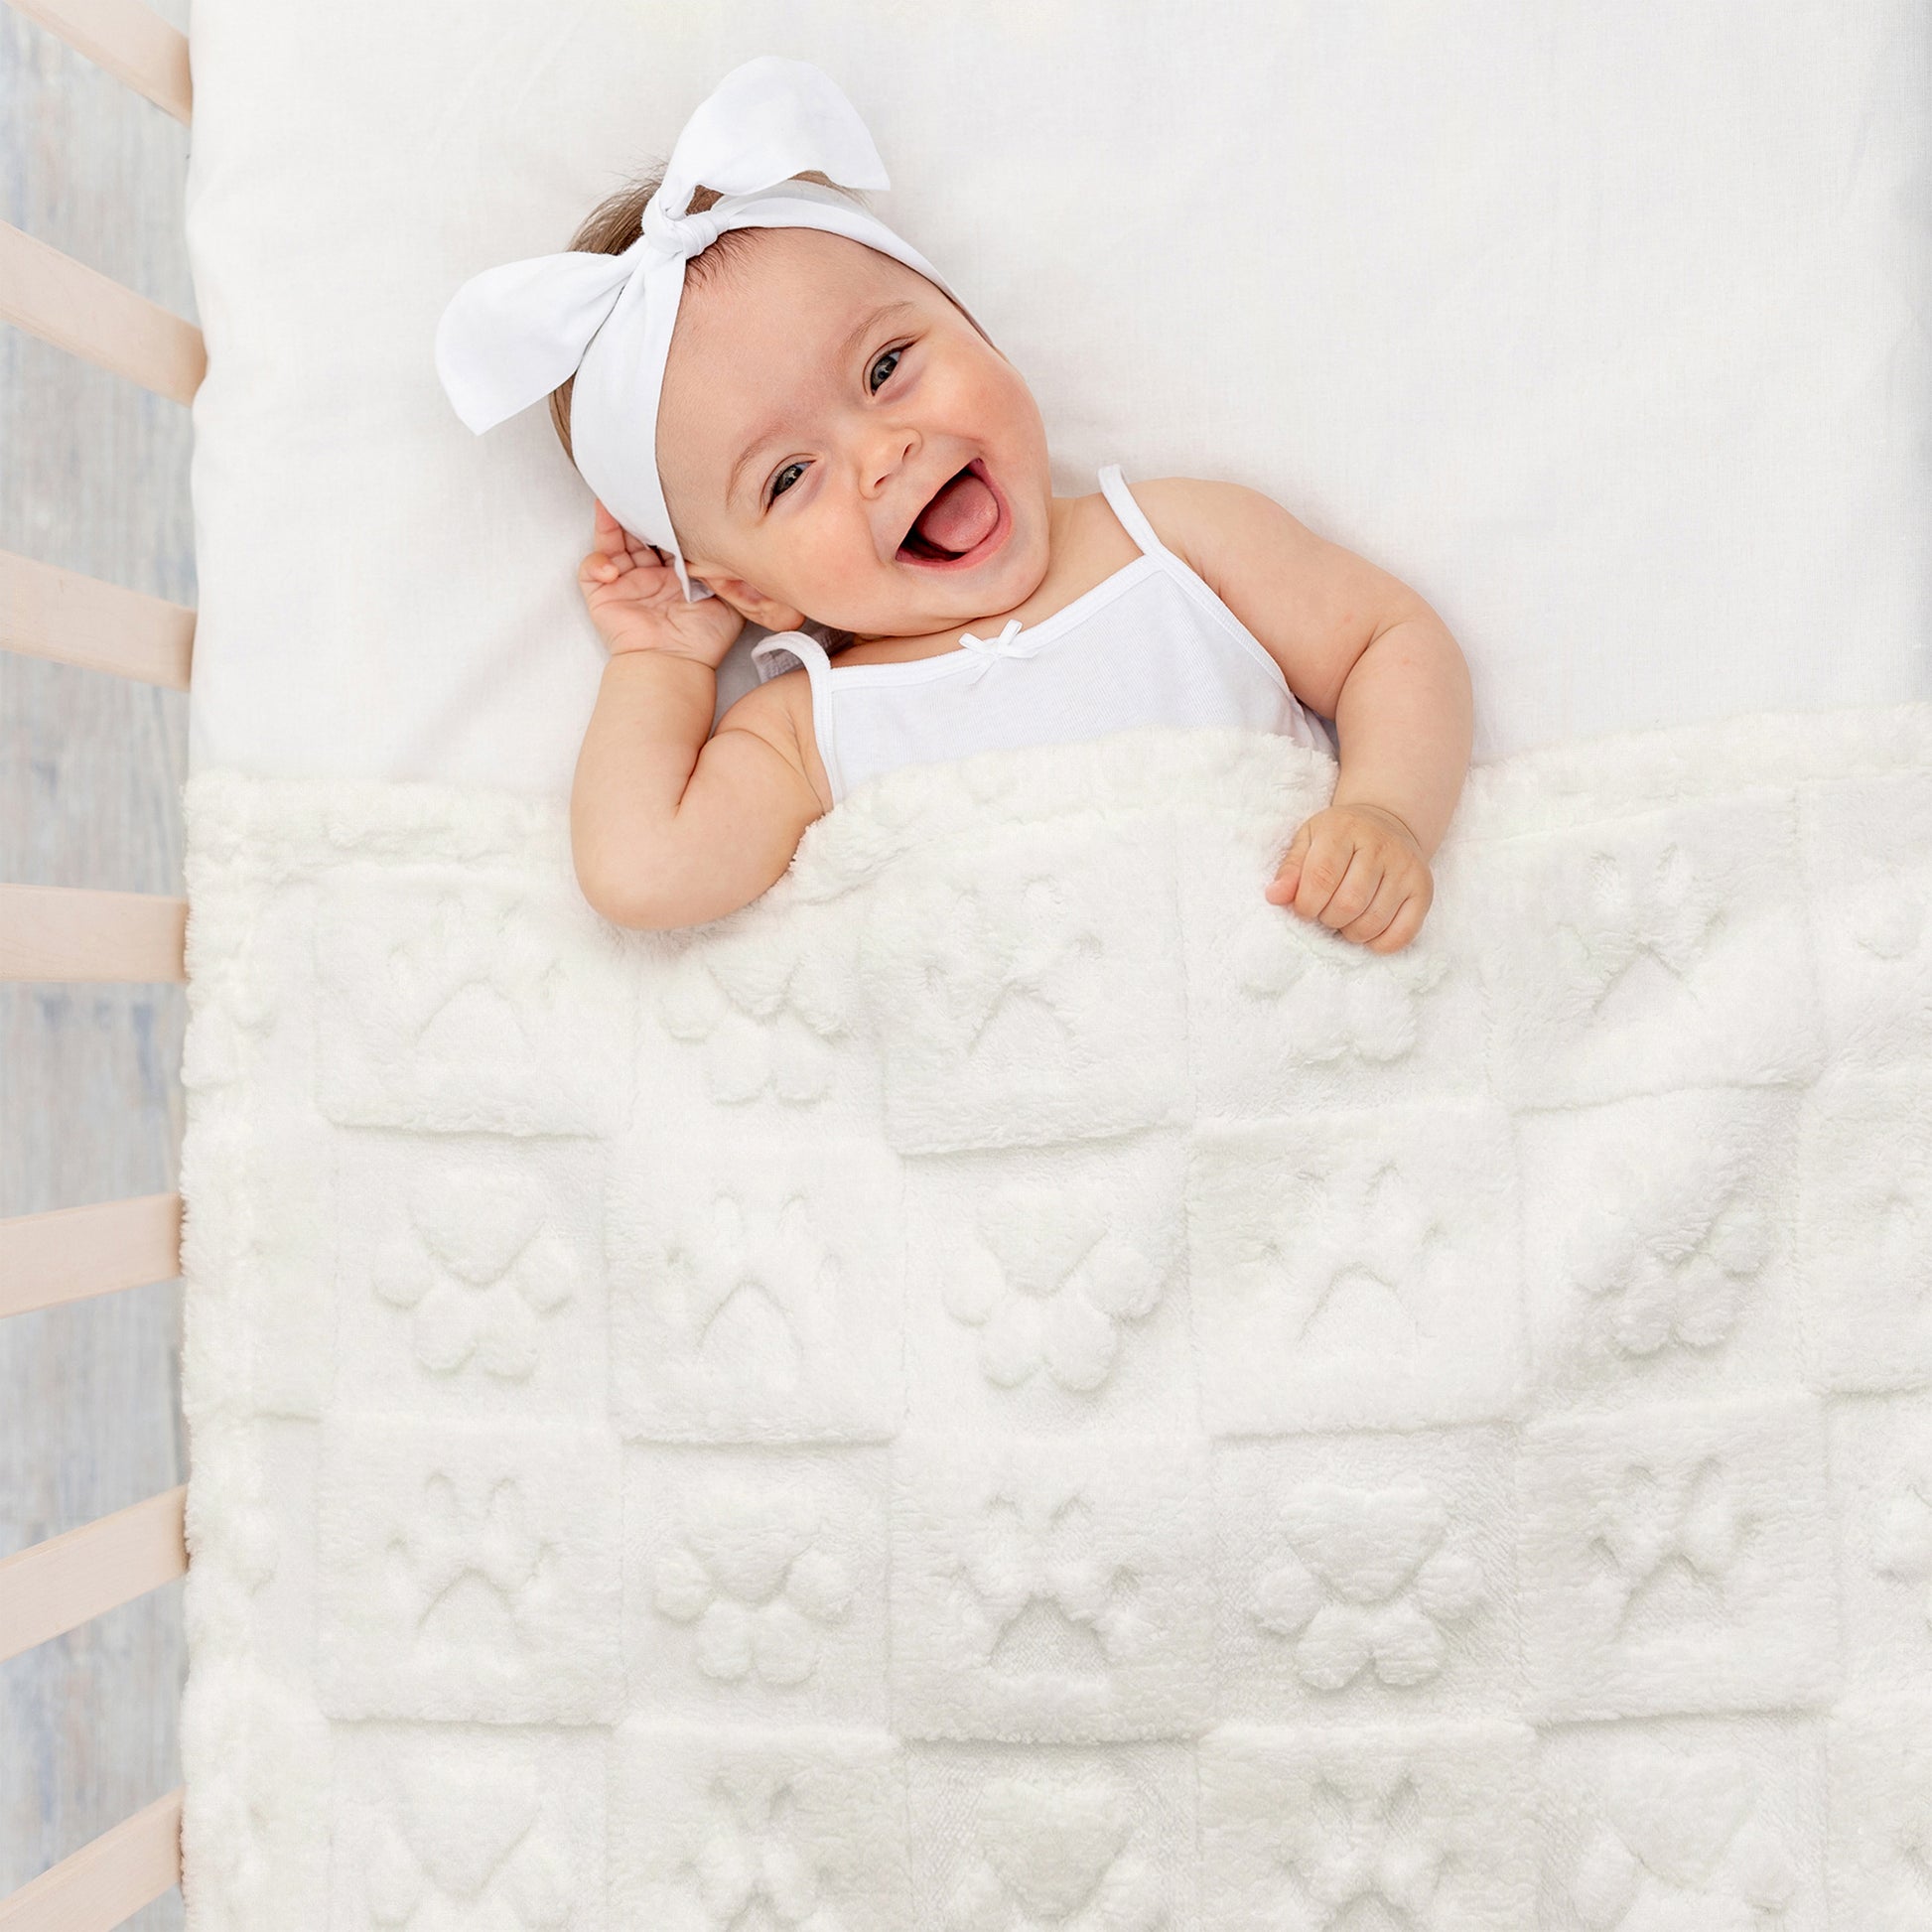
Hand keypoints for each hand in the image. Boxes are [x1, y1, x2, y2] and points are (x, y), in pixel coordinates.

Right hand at [577, 499, 744, 668]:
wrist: (677, 664)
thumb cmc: (704, 638)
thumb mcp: (726, 596)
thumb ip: (726, 568)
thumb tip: (729, 539)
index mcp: (676, 570)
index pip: (667, 531)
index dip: (666, 512)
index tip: (668, 490)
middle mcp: (649, 572)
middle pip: (637, 530)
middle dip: (636, 508)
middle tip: (636, 486)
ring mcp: (624, 581)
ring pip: (612, 540)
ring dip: (610, 521)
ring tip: (611, 503)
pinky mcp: (602, 594)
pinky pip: (592, 569)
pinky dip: (598, 562)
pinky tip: (612, 568)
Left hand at [1265, 802, 1433, 952]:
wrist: (1387, 823)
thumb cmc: (1339, 838)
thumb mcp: (1308, 841)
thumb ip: (1290, 870)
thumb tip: (1274, 897)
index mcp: (1344, 830)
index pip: (1321, 878)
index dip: (1306, 905)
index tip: (1304, 908)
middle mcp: (1380, 846)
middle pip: (1348, 905)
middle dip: (1328, 919)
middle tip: (1325, 913)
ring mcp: (1406, 868)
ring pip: (1372, 923)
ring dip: (1350, 933)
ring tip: (1345, 919)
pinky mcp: (1423, 890)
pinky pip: (1401, 934)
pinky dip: (1378, 943)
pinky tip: (1367, 931)